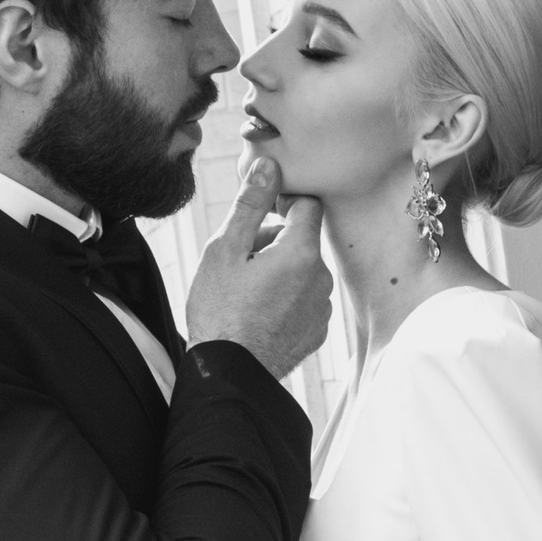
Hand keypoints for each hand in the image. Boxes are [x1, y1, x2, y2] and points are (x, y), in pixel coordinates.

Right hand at [186, 157, 332, 378]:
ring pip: (304, 272)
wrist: (228, 374)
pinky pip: (304, 301)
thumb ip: (251, 204)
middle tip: (240, 263)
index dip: (284, 202)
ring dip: (281, 272)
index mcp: (301, 253)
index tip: (260, 215)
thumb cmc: (220, 313)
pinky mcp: (316, 332)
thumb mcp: (225, 250)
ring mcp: (321, 308)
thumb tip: (269, 165)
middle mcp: (321, 279)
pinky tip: (259, 314)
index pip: (308, 205)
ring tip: (247, 293)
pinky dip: (286, 300)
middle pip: (303, 241)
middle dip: (276, 242)